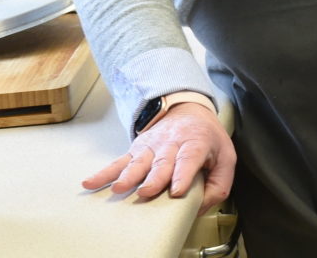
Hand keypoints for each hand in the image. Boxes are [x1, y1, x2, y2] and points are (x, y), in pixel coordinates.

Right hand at [82, 102, 234, 213]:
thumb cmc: (206, 138)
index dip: (183, 175)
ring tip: (118, 188)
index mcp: (196, 143)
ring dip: (128, 176)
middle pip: (162, 162)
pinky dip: (104, 173)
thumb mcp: (225, 156)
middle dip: (154, 178)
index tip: (176, 191)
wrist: (188, 110)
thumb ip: (219, 183)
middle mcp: (171, 144)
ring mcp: (151, 147)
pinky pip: (118, 162)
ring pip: (139, 162)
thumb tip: (201, 207)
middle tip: (146, 192)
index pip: (190, 159)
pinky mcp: (136, 150)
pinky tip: (91, 182)